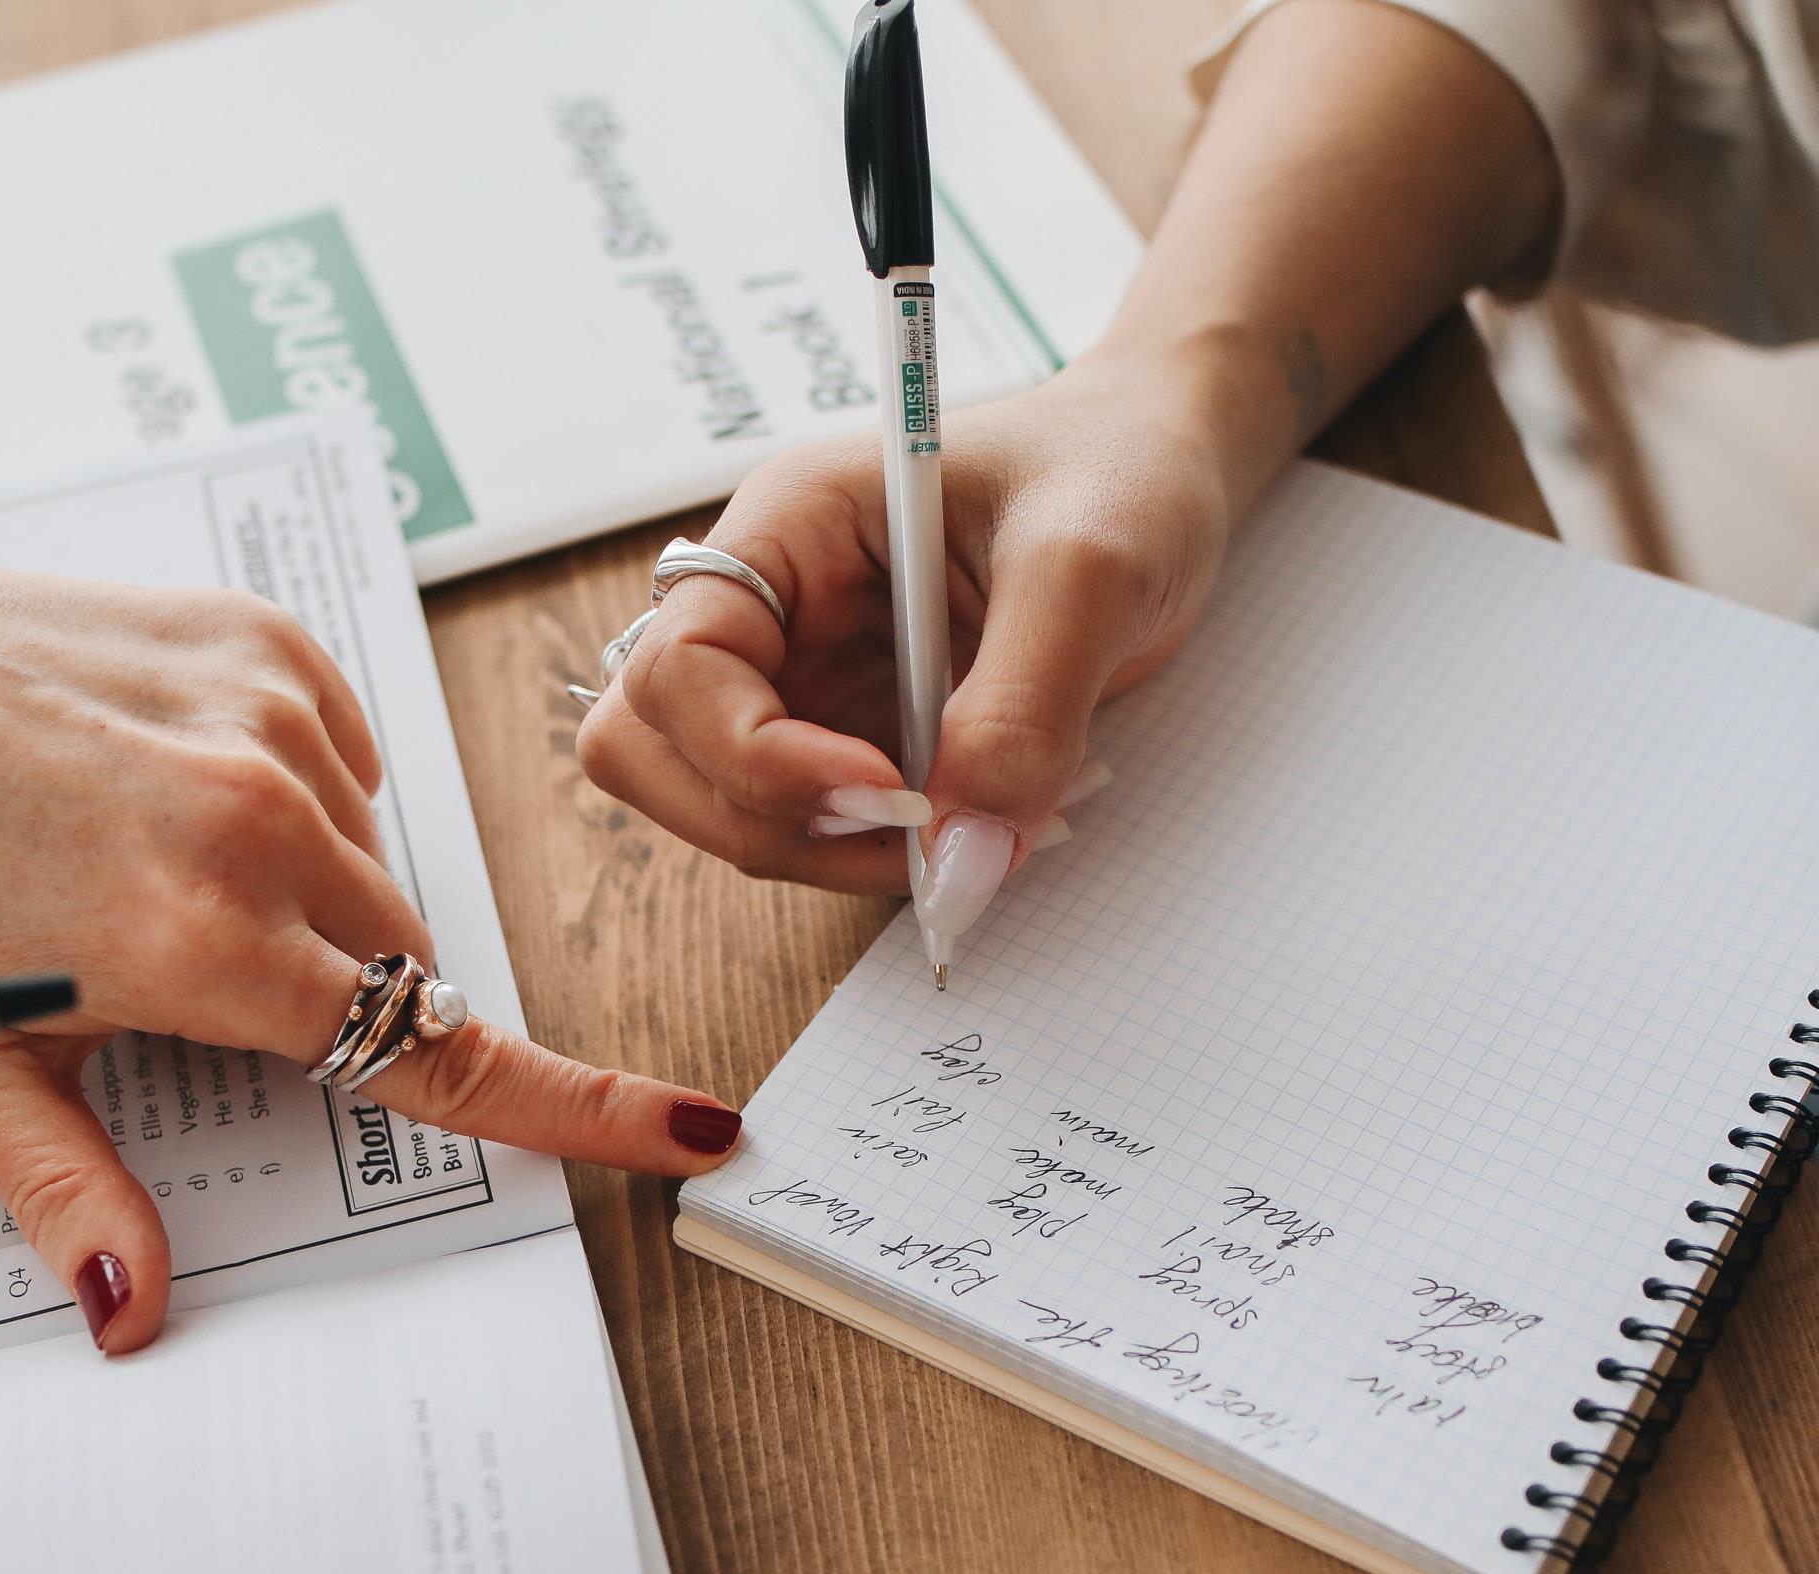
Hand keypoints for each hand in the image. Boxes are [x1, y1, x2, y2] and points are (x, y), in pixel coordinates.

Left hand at [0, 376, 745, 1356]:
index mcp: (202, 946)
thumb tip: (132, 1314)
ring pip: (372, 863)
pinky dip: (297, 793)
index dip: (581, 1107)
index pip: (436, 1058)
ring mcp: (274, 723)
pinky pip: (347, 761)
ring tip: (159, 856)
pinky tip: (178, 780)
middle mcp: (260, 830)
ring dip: (311, 890)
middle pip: (402, 963)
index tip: (693, 1126)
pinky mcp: (274, 645)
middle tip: (203, 976)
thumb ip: (70, 1193)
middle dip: (345, 992)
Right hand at [576, 350, 1244, 952]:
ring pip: (722, 807)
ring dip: (828, 852)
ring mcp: (802, 678)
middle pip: (654, 748)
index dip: (757, 752)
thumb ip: (1025, 706)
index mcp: (790, 524)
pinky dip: (885, 858)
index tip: (890, 791)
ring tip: (976, 834)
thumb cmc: (1120, 472)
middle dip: (766, 818)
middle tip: (913, 832)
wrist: (1165, 470)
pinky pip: (816, 830)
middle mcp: (769, 606)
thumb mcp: (1093, 567)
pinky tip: (991, 823)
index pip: (682, 663)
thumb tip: (959, 853)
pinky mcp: (853, 736)